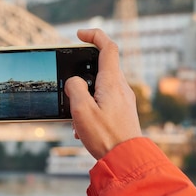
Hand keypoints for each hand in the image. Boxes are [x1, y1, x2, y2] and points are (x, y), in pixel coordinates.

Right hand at [64, 29, 141, 159]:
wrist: (126, 160)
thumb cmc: (106, 136)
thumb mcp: (82, 110)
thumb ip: (74, 88)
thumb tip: (73, 82)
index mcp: (112, 82)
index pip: (107, 47)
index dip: (94, 35)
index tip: (79, 35)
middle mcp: (121, 87)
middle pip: (102, 67)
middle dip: (82, 73)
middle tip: (69, 84)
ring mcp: (123, 100)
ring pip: (100, 87)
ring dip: (84, 96)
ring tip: (74, 117)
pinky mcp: (122, 112)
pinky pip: (103, 101)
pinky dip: (90, 108)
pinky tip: (83, 128)